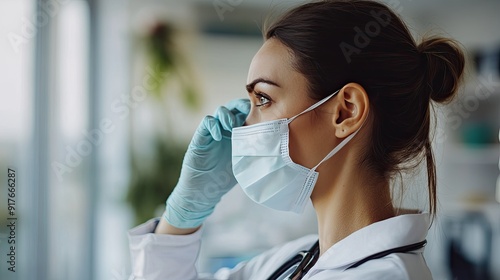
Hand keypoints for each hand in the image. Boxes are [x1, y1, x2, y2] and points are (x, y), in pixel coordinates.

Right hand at [164, 99, 249, 228]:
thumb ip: (257, 153)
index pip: (246, 113)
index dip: (254, 110)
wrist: (204, 189)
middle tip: (248, 112)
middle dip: (242, 106)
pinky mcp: (201, 136)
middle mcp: (226, 129)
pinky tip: (219, 136)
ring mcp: (214, 131)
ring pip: (220, 111)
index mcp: (238, 133)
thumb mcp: (245, 163)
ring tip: (232, 126)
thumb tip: (278, 148)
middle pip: (234, 107)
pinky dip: (214, 125)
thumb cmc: (225, 178)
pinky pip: (207, 122)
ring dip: (228, 115)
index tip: (262, 114)